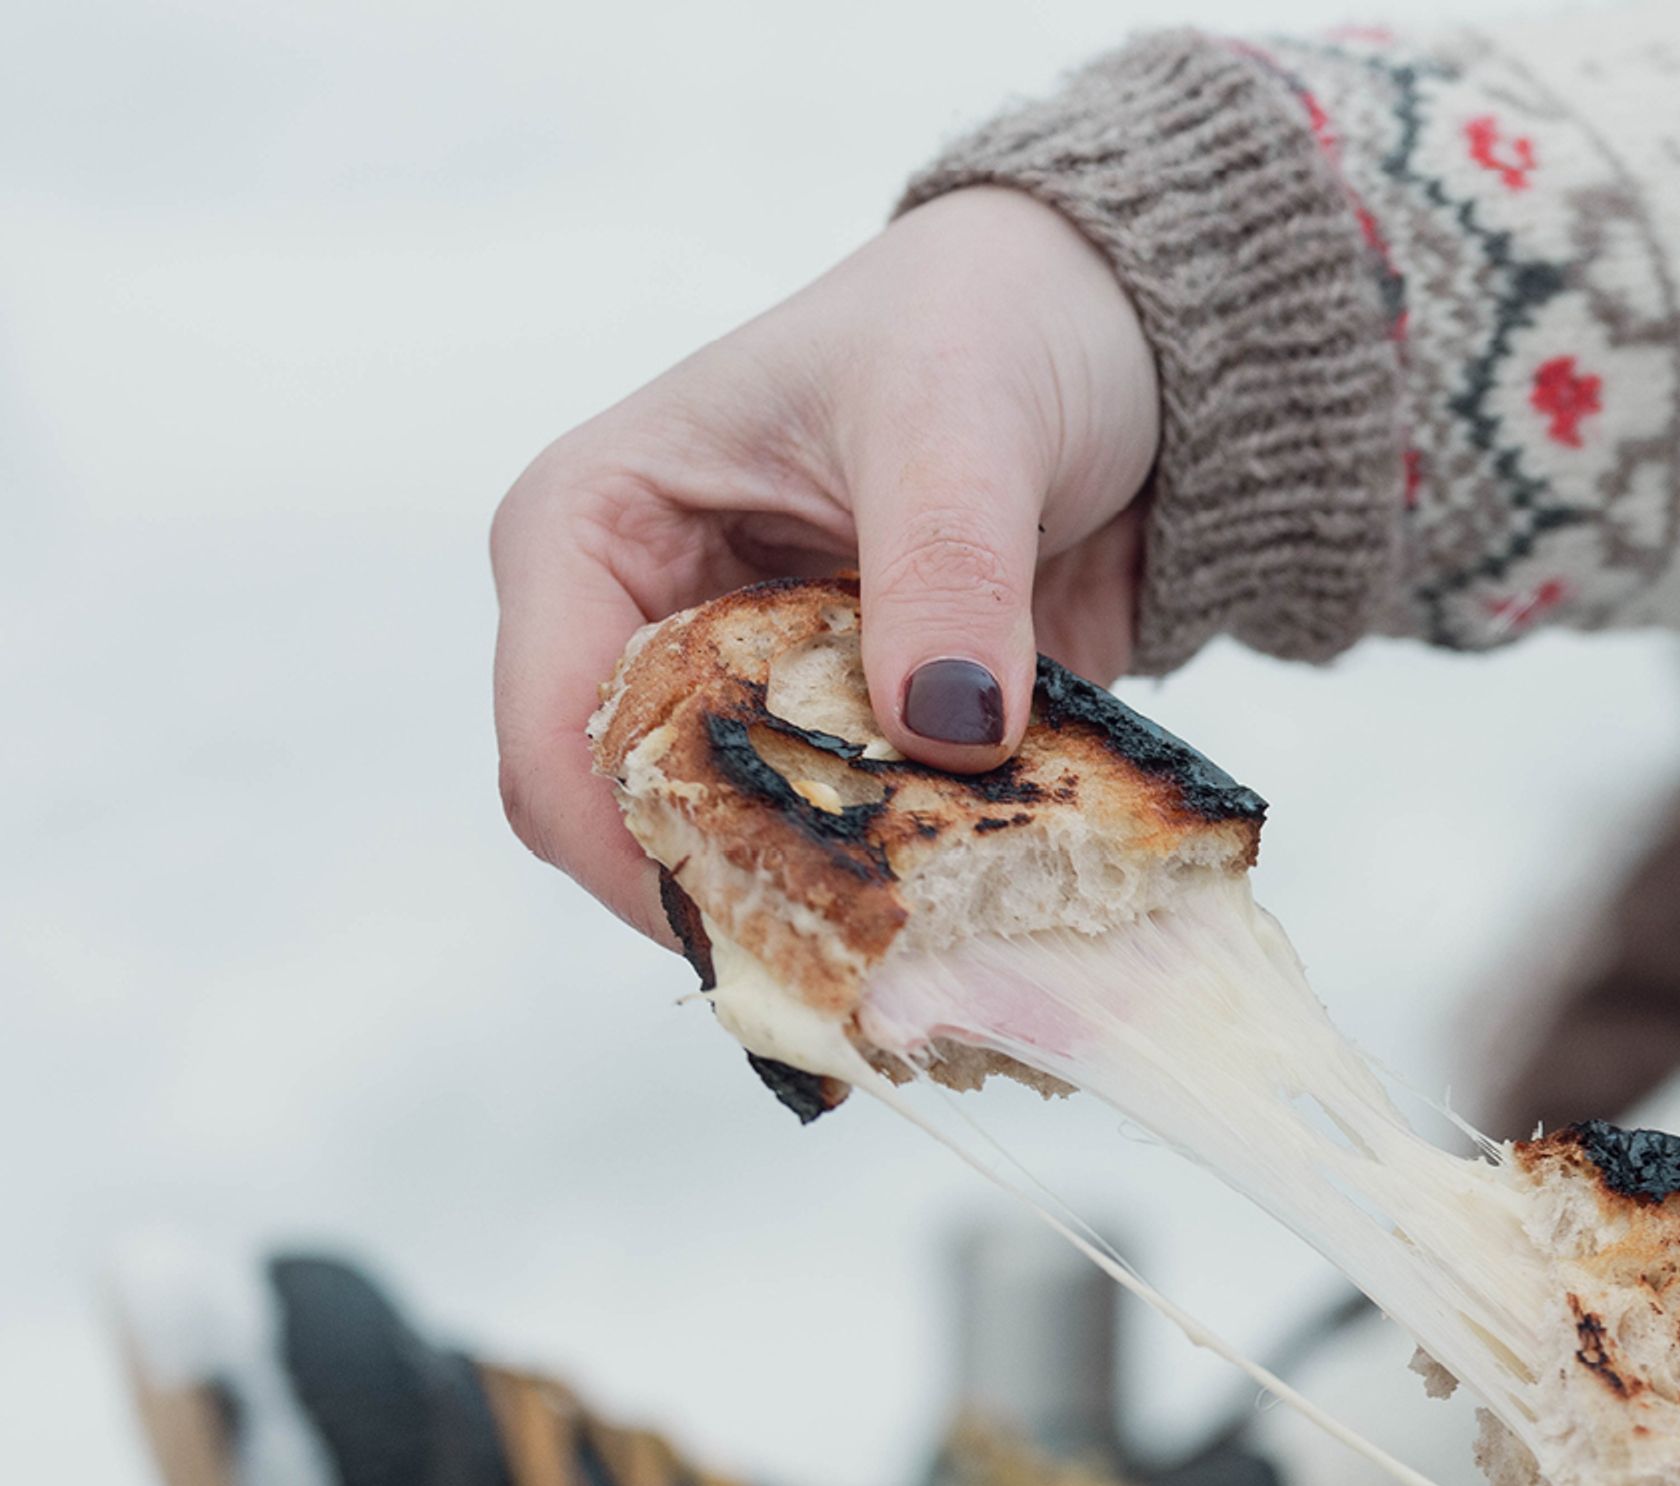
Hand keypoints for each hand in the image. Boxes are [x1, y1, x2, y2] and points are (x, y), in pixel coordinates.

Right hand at [489, 186, 1158, 938]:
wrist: (1114, 336)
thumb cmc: (988, 324)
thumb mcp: (960, 418)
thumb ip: (944, 568)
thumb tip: (944, 727)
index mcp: (591, 529)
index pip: (556, 738)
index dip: (640, 848)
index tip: (777, 914)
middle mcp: (645, 629)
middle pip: (637, 829)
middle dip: (752, 897)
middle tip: (889, 957)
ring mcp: (751, 698)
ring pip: (751, 862)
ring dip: (852, 906)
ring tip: (960, 941)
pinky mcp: (857, 746)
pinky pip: (869, 856)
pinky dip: (931, 890)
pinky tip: (1008, 910)